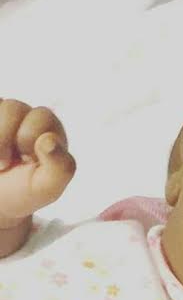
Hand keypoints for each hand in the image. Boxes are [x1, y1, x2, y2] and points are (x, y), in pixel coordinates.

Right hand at [0, 99, 75, 228]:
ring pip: (0, 107)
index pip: (42, 116)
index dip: (29, 139)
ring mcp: (5, 116)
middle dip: (6, 139)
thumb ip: (59, 167)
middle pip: (15, 107)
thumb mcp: (46, 187)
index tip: (28, 161)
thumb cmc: (23, 192)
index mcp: (51, 131)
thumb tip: (49, 139)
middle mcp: (29, 118)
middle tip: (6, 164)